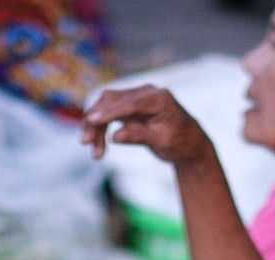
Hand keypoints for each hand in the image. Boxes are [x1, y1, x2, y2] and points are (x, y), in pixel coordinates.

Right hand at [81, 85, 215, 164]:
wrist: (189, 144)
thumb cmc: (180, 143)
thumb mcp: (162, 142)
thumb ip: (140, 136)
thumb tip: (115, 136)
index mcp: (159, 98)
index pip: (129, 103)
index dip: (108, 113)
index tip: (90, 122)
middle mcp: (147, 92)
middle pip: (113, 100)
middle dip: (96, 120)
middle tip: (85, 142)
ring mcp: (138, 97)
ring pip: (108, 106)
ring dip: (96, 126)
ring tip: (94, 152)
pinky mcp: (131, 105)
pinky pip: (111, 112)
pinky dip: (102, 127)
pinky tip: (99, 146)